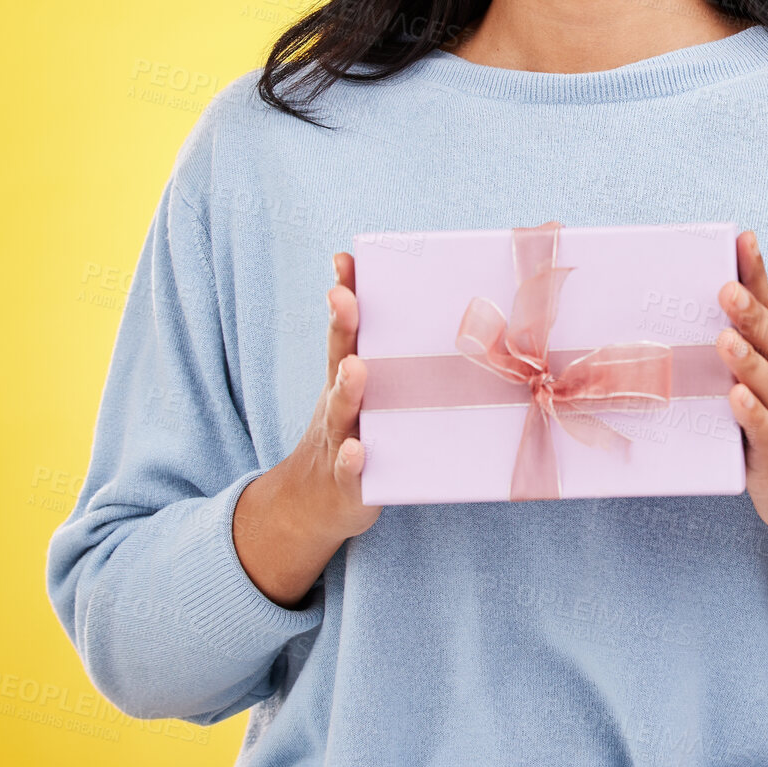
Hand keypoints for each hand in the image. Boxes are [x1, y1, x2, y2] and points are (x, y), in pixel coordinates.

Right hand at [294, 251, 382, 539]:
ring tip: (356, 368)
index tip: (343, 260)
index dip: (345, 294)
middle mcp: (340, 402)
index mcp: (350, 377)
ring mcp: (339, 439)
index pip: (345, 330)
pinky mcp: (347, 483)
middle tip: (342, 297)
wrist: (314, 506)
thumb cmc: (360, 436)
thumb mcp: (372, 397)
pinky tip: (356, 450)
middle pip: (338, 358)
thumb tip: (453, 322)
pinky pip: (349, 470)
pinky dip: (351, 459)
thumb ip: (395, 363)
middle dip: (341, 326)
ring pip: (340, 411)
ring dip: (347, 389)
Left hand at [715, 231, 767, 566]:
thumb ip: (731, 354)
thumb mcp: (757, 387)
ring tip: (725, 339)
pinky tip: (736, 399)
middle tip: (727, 289)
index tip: (744, 238)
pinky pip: (766, 432)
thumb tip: (683, 318)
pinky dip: (753, 415)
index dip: (757, 275)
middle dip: (751, 313)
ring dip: (749, 361)